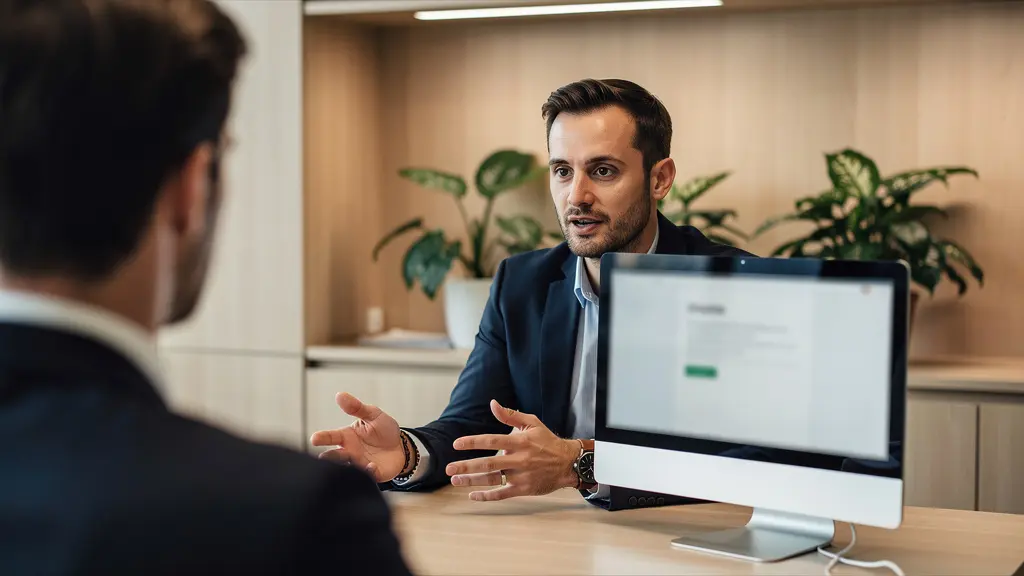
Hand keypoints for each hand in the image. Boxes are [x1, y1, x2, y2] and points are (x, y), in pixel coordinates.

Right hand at [309, 392, 407, 482]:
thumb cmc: (383, 429)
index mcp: (347, 437)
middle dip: (329, 457)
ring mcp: (360, 464)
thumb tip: (340, 395)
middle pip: (335, 456)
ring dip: (347, 466)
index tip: (314, 438)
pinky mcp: (373, 474)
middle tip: (324, 457)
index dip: (322, 438)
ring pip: (348, 468)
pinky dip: (368, 472)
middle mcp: (350, 452)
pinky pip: (368, 476)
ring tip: (349, 460)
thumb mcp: (372, 414)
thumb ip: (357, 407)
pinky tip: (371, 466)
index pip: (331, 437)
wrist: (402, 446)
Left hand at [446, 399, 578, 501]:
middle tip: (449, 468)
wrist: (568, 463)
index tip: (456, 444)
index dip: (473, 442)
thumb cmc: (548, 441)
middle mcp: (519, 459)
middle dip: (467, 466)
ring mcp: (521, 476)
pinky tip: (473, 495)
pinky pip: (502, 494)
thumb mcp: (532, 423)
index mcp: (520, 442)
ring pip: (493, 480)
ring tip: (455, 480)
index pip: (492, 441)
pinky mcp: (524, 489)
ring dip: (472, 481)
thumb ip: (510, 415)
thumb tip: (492, 404)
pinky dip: (487, 496)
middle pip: (488, 463)